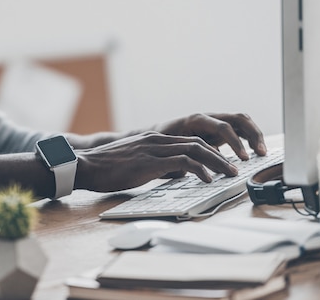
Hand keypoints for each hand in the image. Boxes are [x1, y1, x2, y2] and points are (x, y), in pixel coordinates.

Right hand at [74, 131, 239, 192]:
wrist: (85, 166)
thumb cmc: (106, 169)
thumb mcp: (133, 163)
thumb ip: (152, 165)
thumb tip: (170, 175)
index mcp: (153, 140)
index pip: (188, 142)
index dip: (209, 152)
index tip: (222, 163)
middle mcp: (156, 141)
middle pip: (197, 143)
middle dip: (219, 155)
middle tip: (234, 168)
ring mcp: (153, 150)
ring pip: (194, 150)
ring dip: (216, 162)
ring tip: (229, 173)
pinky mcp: (149, 162)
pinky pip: (182, 162)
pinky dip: (199, 170)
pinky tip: (207, 178)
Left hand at [152, 113, 266, 160]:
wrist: (157, 133)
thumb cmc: (162, 141)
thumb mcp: (171, 148)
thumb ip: (184, 156)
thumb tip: (193, 168)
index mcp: (196, 120)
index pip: (222, 127)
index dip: (235, 142)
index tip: (243, 158)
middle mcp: (209, 118)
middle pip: (238, 118)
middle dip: (253, 134)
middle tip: (260, 153)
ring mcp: (215, 122)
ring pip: (242, 122)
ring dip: (255, 136)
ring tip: (262, 153)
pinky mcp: (219, 130)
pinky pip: (239, 130)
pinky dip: (249, 139)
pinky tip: (255, 153)